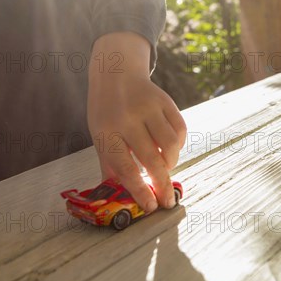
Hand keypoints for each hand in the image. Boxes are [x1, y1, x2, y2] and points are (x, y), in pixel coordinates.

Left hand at [87, 32, 185, 211]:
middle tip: (168, 201)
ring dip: (170, 162)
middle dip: (161, 184)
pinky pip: (180, 130)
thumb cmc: (107, 111)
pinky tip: (169, 147)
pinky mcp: (166, 101)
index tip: (150, 206)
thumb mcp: (100, 135)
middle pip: (151, 159)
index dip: (139, 190)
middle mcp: (128, 119)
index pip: (125, 167)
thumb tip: (118, 195)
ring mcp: (149, 108)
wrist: (117, 73)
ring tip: (163, 166)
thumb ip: (110, 164)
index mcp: (107, 131)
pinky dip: (178, 144)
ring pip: (170, 145)